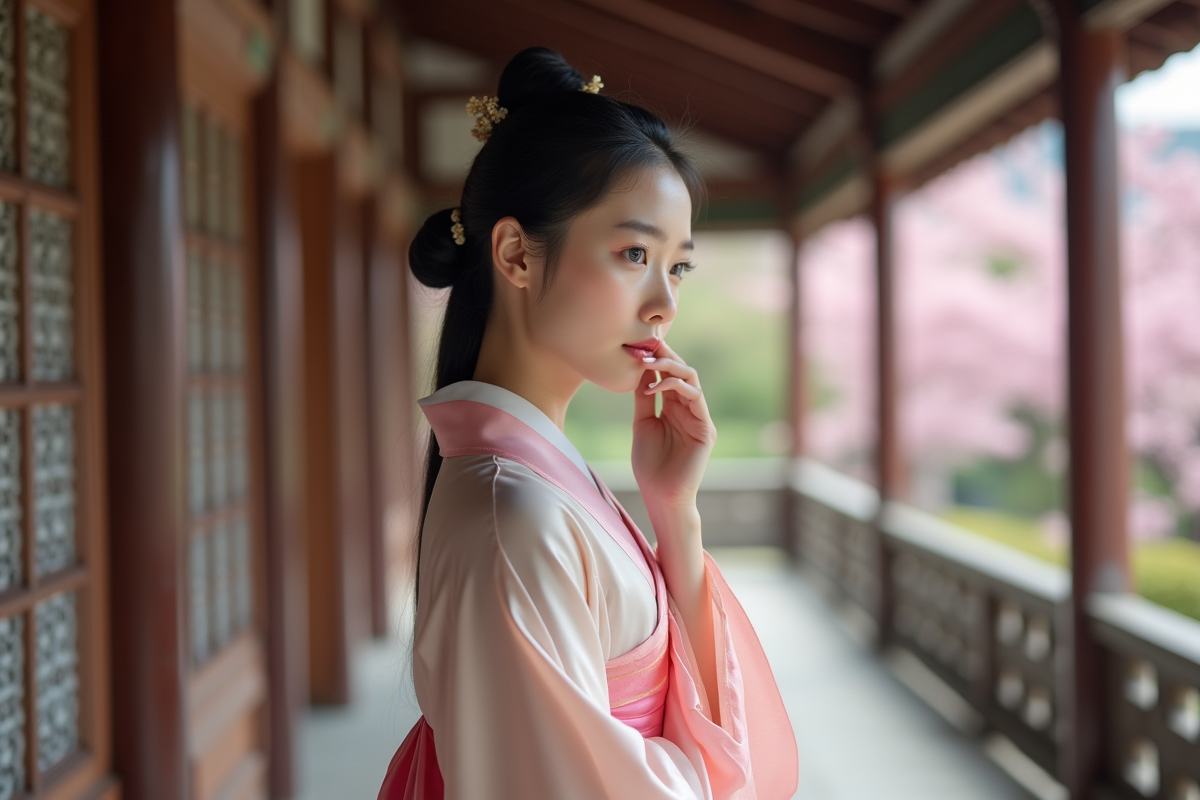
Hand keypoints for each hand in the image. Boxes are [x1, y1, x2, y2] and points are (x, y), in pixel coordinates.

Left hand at [631, 340, 716, 512]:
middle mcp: (688, 408)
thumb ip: (644, 398)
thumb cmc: (650, 465)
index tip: (639, 343)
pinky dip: (676, 386)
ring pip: (691, 379)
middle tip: (646, 342)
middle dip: (664, 355)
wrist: (661, 496)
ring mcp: (699, 416)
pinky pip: (695, 397)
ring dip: (669, 366)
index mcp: (672, 407)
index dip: (657, 358)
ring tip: (647, 362)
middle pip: (681, 371)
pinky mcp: (706, 427)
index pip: (667, 375)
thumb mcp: (642, 423)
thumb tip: (639, 369)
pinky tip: (656, 385)